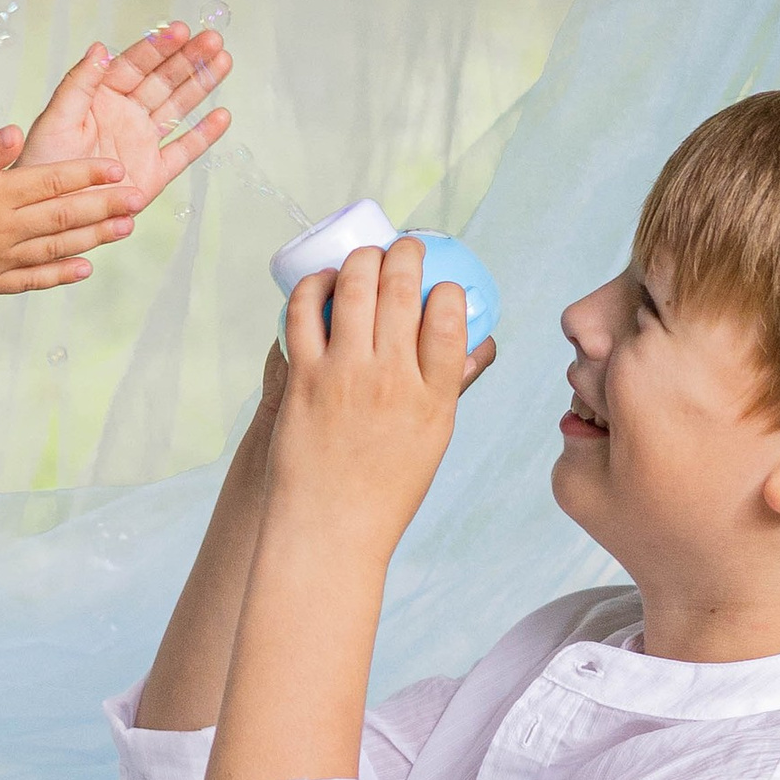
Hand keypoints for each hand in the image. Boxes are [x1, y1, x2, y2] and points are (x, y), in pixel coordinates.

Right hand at [0, 122, 136, 298]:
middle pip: (62, 217)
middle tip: (138, 198)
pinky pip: (31, 281)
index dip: (87, 174)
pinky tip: (84, 268)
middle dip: (104, 206)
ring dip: (93, 239)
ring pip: (54, 250)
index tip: (117, 168)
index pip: (49, 182)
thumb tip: (17, 134)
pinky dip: (60, 275)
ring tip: (124, 229)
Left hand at [20, 20, 231, 214]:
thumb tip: (99, 48)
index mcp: (101, 97)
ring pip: (178, 108)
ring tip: (224, 61)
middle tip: (212, 40)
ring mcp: (142, 142)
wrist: (46, 213)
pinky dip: (203, 135)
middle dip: (189, 60)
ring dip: (201, 85)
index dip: (158, 48)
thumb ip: (78, 84)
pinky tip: (222, 116)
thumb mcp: (54, 120)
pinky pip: (183, 151)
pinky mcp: (154, 173)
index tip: (180, 30)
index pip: (135, 65)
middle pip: (163, 81)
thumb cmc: (41, 164)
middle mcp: (126, 114)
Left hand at [266, 239, 494, 554]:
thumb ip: (448, 387)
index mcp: (433, 398)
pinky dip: (313, 286)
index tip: (440, 284)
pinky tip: (320, 282)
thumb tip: (477, 345)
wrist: (327, 530)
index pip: (449, 319)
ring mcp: (344, 377)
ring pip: (354, 288)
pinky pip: (303, 312)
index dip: (445, 289)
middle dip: (405, 254)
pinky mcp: (302, 379)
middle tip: (403, 249)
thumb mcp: (432, 440)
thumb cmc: (382, 490)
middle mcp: (392, 381)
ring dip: (362, 258)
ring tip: (365, 257)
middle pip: (402, 291)